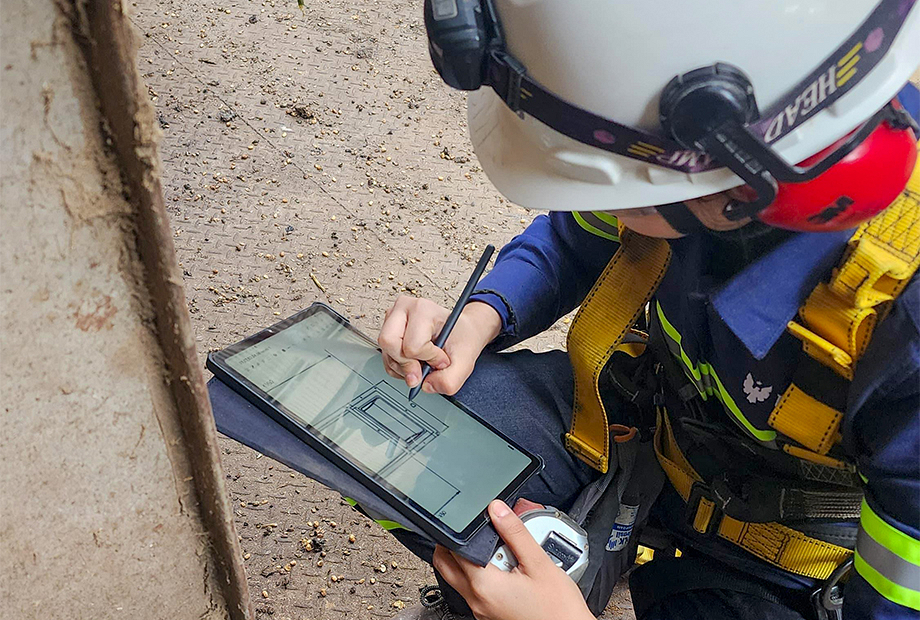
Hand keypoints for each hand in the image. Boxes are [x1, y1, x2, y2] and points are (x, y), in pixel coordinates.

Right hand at [377, 296, 500, 394]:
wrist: (461, 332)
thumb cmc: (461, 338)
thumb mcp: (465, 361)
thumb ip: (449, 380)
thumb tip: (426, 386)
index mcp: (423, 309)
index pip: (412, 345)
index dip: (429, 359)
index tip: (442, 359)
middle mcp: (403, 309)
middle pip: (389, 343)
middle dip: (408, 364)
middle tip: (424, 368)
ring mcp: (392, 319)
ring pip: (386, 353)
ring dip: (404, 368)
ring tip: (423, 363)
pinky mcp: (387, 331)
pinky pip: (386, 359)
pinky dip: (399, 368)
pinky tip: (415, 363)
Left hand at [432, 500, 593, 619]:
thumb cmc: (558, 609)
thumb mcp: (539, 563)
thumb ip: (515, 533)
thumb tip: (497, 510)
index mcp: (484, 586)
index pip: (454, 550)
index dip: (463, 530)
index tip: (476, 520)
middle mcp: (477, 601)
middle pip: (447, 566)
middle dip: (456, 545)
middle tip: (479, 533)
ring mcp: (482, 611)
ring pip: (461, 579)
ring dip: (470, 561)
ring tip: (500, 551)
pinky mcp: (490, 615)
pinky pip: (476, 591)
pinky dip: (483, 576)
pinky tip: (508, 570)